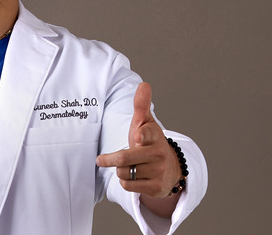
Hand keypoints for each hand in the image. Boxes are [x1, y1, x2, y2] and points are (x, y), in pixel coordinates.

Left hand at [96, 82, 181, 198]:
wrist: (170, 169)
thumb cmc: (149, 142)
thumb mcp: (145, 123)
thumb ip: (142, 105)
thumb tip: (144, 84)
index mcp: (154, 135)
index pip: (147, 133)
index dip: (141, 135)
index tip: (138, 137)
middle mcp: (158, 153)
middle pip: (124, 158)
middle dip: (110, 159)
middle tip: (101, 159)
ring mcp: (158, 171)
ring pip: (124, 172)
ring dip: (120, 170)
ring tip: (128, 166)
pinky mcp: (156, 187)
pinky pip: (128, 186)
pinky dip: (125, 182)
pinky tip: (133, 177)